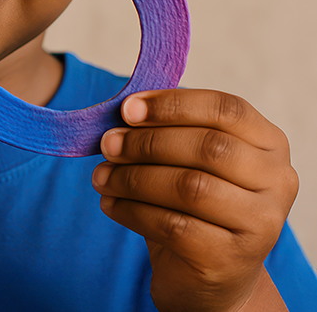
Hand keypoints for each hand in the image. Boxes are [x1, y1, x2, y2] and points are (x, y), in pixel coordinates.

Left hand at [91, 89, 297, 311]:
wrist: (212, 273)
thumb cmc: (196, 203)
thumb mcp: (188, 157)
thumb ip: (167, 129)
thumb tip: (125, 111)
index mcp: (269, 143)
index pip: (226, 109)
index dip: (173, 105)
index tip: (127, 109)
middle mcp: (277, 181)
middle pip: (208, 147)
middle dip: (147, 142)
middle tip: (108, 144)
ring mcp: (260, 223)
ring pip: (190, 187)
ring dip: (133, 178)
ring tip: (102, 176)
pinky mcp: (231, 259)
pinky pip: (173, 226)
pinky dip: (132, 211)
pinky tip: (111, 204)